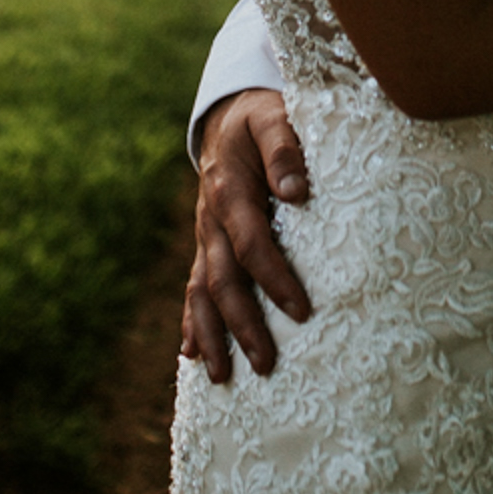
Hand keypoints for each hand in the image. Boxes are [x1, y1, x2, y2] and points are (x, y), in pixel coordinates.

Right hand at [178, 89, 313, 381]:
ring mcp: (204, 235)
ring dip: (211, 334)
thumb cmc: (261, 117)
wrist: (228, 116)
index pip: (252, 244)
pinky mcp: (205, 244)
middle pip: (222, 279)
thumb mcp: (274, 118)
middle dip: (241, 324)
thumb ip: (285, 149)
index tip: (301, 311)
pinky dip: (191, 321)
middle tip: (266, 363)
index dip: (274, 278)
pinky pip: (193, 287)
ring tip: (221, 378)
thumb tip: (296, 191)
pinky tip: (193, 355)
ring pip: (200, 292)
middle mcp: (210, 219)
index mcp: (228, 190)